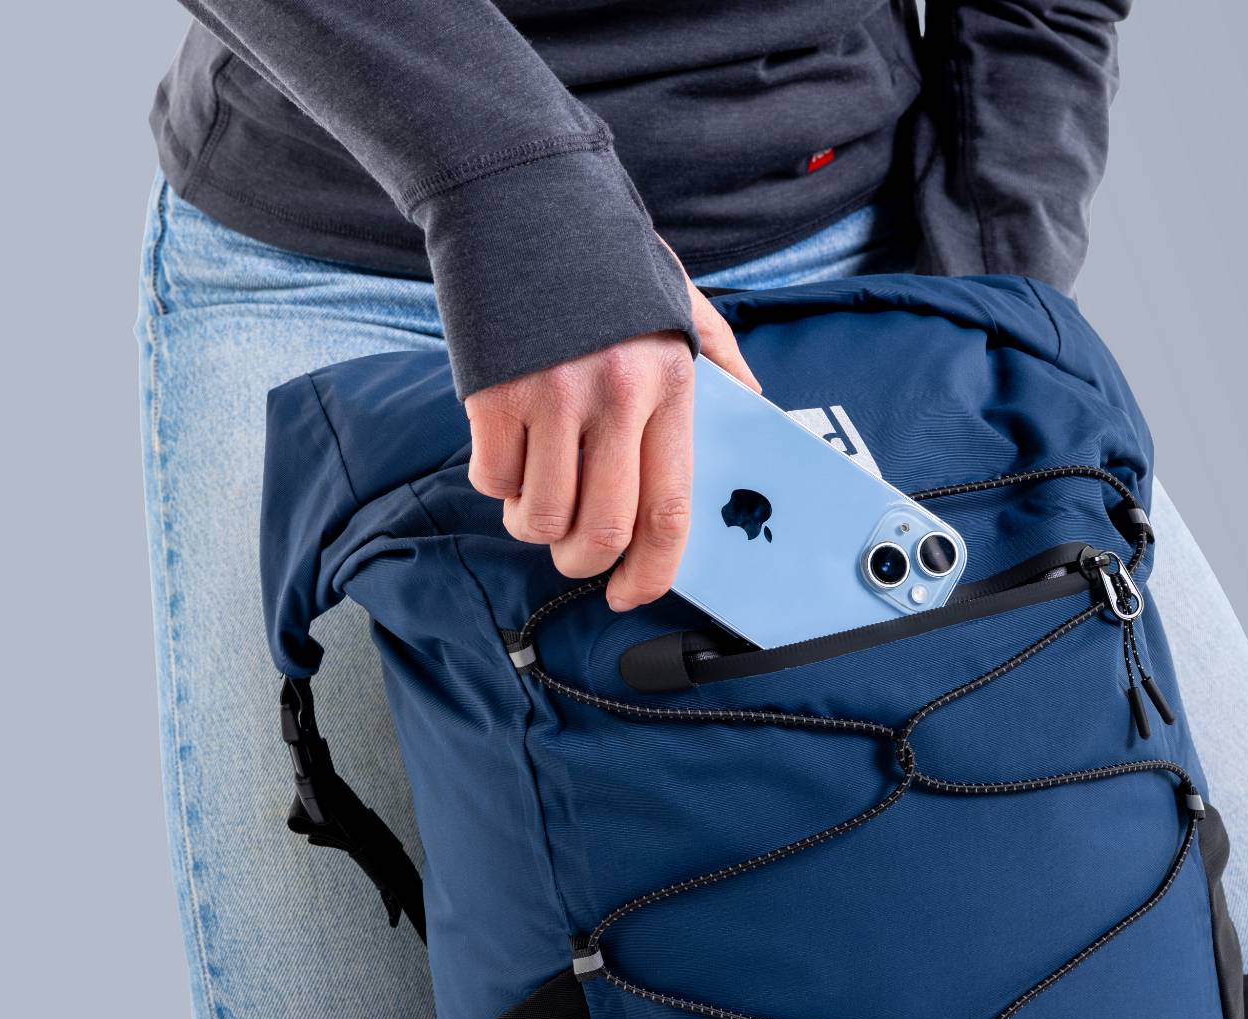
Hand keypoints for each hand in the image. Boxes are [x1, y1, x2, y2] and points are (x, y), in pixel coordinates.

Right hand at [465, 277, 759, 611]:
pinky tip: (508, 452)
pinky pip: (493, 479)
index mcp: (671, 383)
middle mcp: (616, 397)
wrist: (522, 195)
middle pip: (602, 530)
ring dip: (535, 526)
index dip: (654, 569)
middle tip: (576, 553)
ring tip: (537, 498)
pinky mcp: (492, 394)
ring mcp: (551, 397)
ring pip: (541, 516)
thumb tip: (755, 408)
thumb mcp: (680, 300)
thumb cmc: (604, 254)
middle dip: (585, 561)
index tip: (633, 593)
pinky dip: (498, 484)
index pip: (672, 506)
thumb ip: (721, 359)